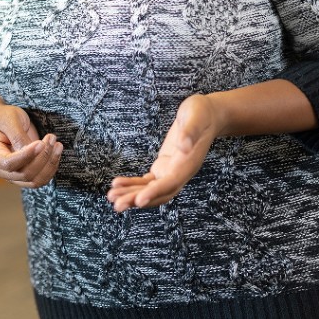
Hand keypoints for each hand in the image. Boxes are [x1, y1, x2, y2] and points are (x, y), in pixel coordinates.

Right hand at [0, 104, 61, 188]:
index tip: (41, 143)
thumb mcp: (9, 119)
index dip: (26, 156)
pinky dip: (51, 168)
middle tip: (52, 137)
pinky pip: (41, 179)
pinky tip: (56, 152)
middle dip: (42, 157)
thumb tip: (30, 150)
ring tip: (57, 145)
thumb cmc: (5, 118)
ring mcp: (13, 175)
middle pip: (24, 174)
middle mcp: (0, 169)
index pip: (9, 164)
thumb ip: (17, 135)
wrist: (7, 122)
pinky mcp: (26, 176)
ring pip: (35, 180)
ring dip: (49, 164)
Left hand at [107, 93, 218, 210]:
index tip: (139, 201)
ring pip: (150, 190)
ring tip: (111, 197)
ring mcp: (171, 171)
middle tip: (116, 205)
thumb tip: (184, 145)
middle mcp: (180, 173)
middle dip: (137, 199)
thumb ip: (190, 131)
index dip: (154, 192)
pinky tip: (117, 185)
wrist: (207, 115)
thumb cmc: (201, 114)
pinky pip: (147, 181)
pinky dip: (133, 185)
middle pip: (158, 193)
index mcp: (188, 164)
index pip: (170, 183)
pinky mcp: (163, 167)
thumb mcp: (195, 116)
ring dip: (131, 195)